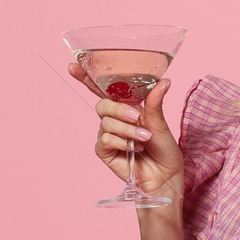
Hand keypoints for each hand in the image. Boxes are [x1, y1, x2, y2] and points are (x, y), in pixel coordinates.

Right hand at [73, 60, 183, 201]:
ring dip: (127, 130)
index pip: (102, 89)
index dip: (86, 77)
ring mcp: (108, 135)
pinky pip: (105, 139)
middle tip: (137, 117)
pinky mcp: (105, 151)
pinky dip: (121, 143)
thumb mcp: (160, 123)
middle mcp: (114, 119)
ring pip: (106, 122)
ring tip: (144, 139)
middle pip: (102, 104)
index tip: (73, 65)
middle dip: (118, 109)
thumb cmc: (164, 150)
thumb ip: (154, 102)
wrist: (165, 175)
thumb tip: (164, 81)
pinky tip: (134, 149)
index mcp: (125, 107)